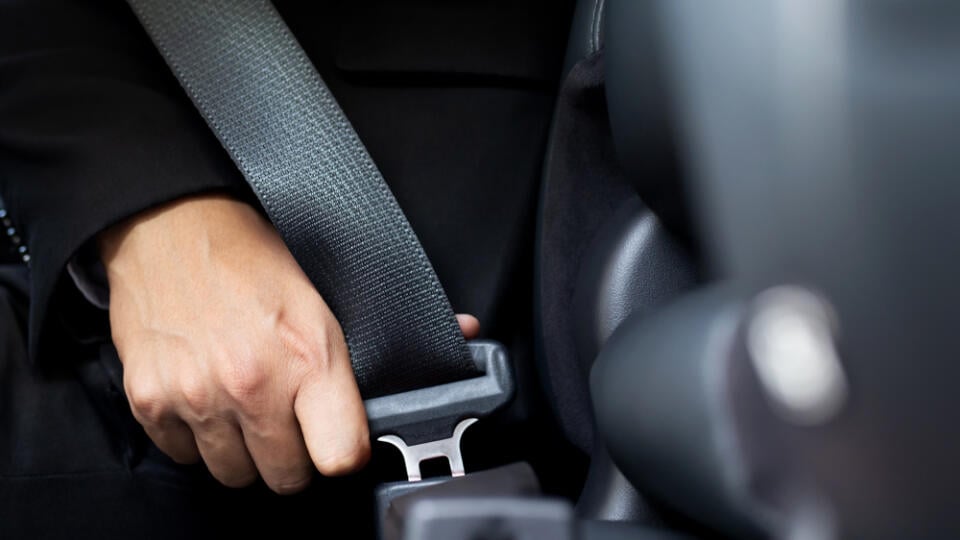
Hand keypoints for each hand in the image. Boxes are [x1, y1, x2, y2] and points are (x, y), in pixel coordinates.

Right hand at [99, 194, 478, 493]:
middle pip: (286, 479)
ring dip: (244, 451)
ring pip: (233, 475)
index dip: (344, 454)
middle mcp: (253, 385)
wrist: (172, 226)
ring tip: (246, 407)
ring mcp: (199, 397)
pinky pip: (183, 457)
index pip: (341, 459)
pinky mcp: (151, 401)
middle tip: (289, 419)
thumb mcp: (329, 287)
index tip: (339, 441)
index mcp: (309, 357)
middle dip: (293, 457)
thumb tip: (464, 331)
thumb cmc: (255, 255)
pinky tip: (207, 399)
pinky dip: (196, 438)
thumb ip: (390, 324)